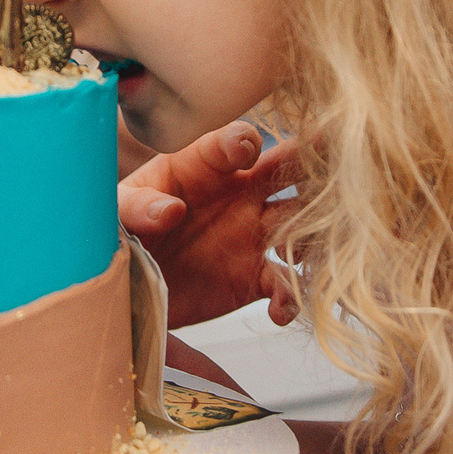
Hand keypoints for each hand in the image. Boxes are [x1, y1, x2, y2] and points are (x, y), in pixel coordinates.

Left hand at [120, 122, 298, 328]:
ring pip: (302, 224)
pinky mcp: (252, 277)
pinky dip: (290, 298)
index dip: (243, 142)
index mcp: (204, 166)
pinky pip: (284, 284)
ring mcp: (253, 234)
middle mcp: (240, 193)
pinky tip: (280, 311)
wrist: (125, 283)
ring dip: (314, 234)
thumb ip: (136, 205)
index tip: (245, 152)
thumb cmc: (119, 229)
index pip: (234, 143)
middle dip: (314, 167)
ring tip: (305, 252)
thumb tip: (169, 209)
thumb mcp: (116, 211)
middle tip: (336, 170)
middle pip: (289, 172)